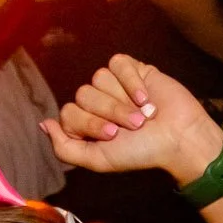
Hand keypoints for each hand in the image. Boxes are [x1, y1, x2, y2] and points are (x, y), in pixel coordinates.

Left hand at [43, 54, 222, 184]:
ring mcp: (114, 85)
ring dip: (122, 99)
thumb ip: (65, 148)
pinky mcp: (132, 70)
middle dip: (109, 112)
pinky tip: (145, 97)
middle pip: (83, 94)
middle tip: (133, 126)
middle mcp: (96, 103)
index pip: (68, 112)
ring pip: (98, 77)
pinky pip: (117, 63)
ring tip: (143, 113)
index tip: (113, 136)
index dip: (89, 123)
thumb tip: (44, 125)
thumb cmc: (141, 152)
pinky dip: (131, 80)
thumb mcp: (99, 160)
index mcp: (85, 125)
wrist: (178, 139)